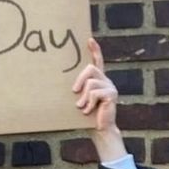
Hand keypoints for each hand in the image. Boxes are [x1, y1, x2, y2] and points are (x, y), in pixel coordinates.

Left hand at [72, 38, 126, 163]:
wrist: (99, 129)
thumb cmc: (85, 115)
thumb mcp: (79, 98)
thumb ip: (76, 88)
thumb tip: (55, 79)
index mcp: (98, 80)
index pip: (97, 61)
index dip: (94, 50)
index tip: (89, 39)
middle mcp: (105, 80)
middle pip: (90, 68)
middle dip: (79, 79)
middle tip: (73, 92)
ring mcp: (110, 87)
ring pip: (91, 82)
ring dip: (83, 97)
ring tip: (81, 107)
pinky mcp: (112, 94)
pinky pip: (95, 93)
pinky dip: (89, 103)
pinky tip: (88, 111)